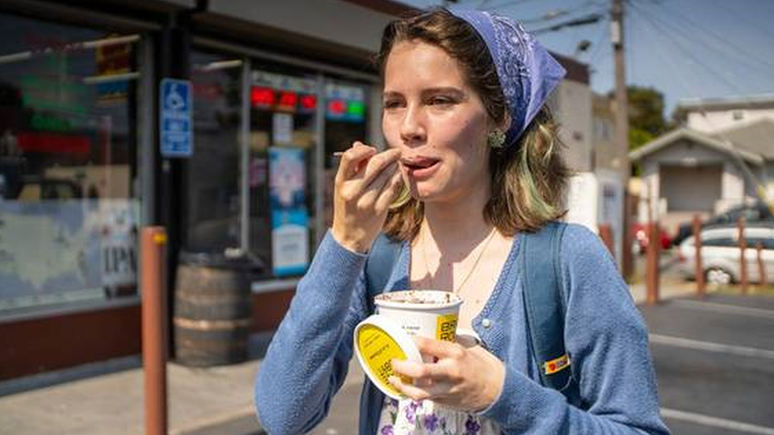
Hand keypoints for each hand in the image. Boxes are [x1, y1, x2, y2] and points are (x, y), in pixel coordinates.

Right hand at [331, 141, 402, 252]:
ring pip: (387, 175)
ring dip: (395, 166)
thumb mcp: (344, 186)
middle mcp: (352, 191)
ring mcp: (366, 201)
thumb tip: (359, 144)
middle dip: (389, 155)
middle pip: (375, 163)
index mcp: (341, 182)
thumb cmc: (347, 206)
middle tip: (397, 152)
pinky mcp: (379, 209)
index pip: (350, 157)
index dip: (364, 149)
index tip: (373, 149)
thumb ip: (352, 166)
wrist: (349, 236)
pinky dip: (397, 179)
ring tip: (396, 165)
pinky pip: (393, 188)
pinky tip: (398, 176)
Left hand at [389, 336, 504, 411]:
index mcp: (456, 353)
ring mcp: (448, 389)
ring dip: (402, 386)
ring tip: (393, 379)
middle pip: (419, 371)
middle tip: (394, 361)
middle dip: (401, 366)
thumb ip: (450, 341)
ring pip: (419, 391)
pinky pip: (425, 398)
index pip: (427, 344)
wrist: (498, 390)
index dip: (412, 341)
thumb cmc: (482, 365)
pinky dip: (413, 393)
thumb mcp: (469, 347)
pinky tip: (406, 387)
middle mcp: (451, 371)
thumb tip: (432, 330)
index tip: (404, 338)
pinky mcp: (447, 401)